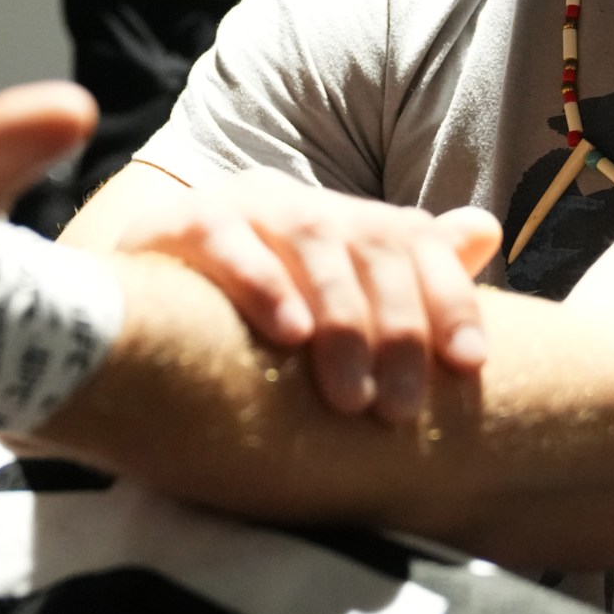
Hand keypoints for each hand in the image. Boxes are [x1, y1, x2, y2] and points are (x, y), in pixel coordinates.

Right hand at [109, 173, 502, 423]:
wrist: (128, 301)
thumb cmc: (248, 313)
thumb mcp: (330, 299)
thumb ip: (407, 269)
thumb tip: (486, 229)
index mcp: (344, 221)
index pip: (413, 241)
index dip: (449, 298)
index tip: (469, 366)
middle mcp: (300, 203)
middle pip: (370, 244)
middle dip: (395, 327)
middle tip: (398, 410)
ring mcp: (242, 204)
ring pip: (310, 239)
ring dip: (339, 315)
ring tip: (351, 394)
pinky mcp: (181, 221)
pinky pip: (227, 242)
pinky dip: (262, 283)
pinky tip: (287, 333)